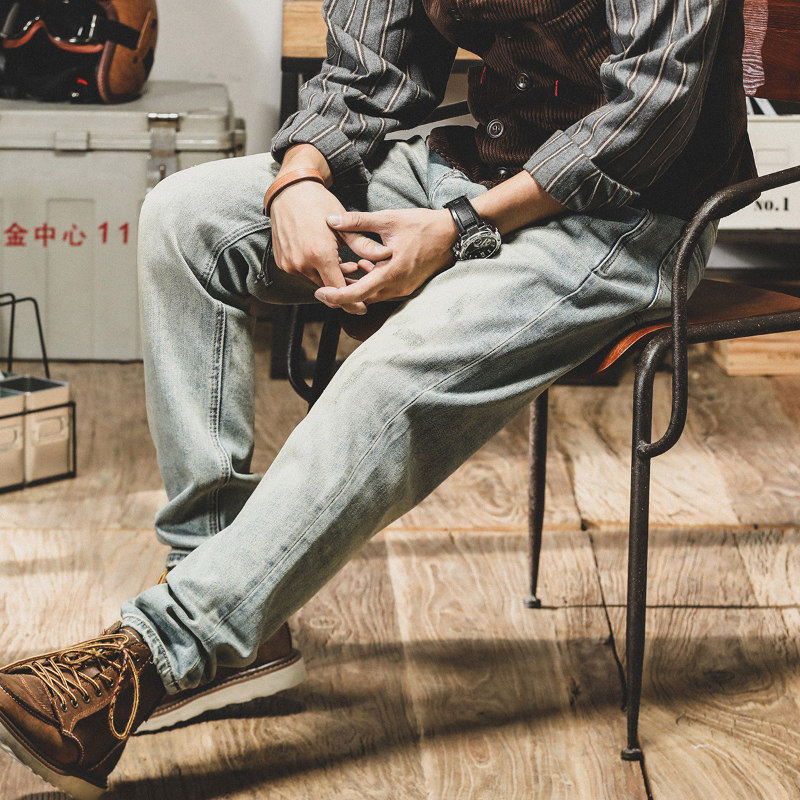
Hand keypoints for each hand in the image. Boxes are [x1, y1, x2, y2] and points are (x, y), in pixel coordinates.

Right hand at [269, 180, 391, 314]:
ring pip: (316, 281)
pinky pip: (304, 273)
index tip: (362, 307)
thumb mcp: (345, 225)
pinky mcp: (283, 262)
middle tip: (357, 271)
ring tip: (343, 261)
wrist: (289, 191)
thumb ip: (364, 245)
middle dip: (344, 284)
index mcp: (320, 255)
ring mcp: (290, 264)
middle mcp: (302, 264)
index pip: (339, 290)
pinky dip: (316, 270)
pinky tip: (326, 257)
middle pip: (328, 287)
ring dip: (330, 276)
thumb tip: (387, 255)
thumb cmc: (320, 204)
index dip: (352, 302)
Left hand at [314, 208, 456, 308]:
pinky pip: (382, 290)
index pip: (358, 294)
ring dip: (357, 287)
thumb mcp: (388, 219)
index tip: (320, 292)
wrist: (451, 233)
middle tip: (324, 282)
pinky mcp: (407, 286)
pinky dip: (370, 282)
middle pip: (362, 299)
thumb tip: (330, 220)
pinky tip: (364, 265)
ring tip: (344, 268)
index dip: (336, 296)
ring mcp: (404, 289)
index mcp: (392, 273)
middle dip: (342, 293)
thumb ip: (357, 221)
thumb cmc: (422, 225)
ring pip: (372, 296)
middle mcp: (398, 287)